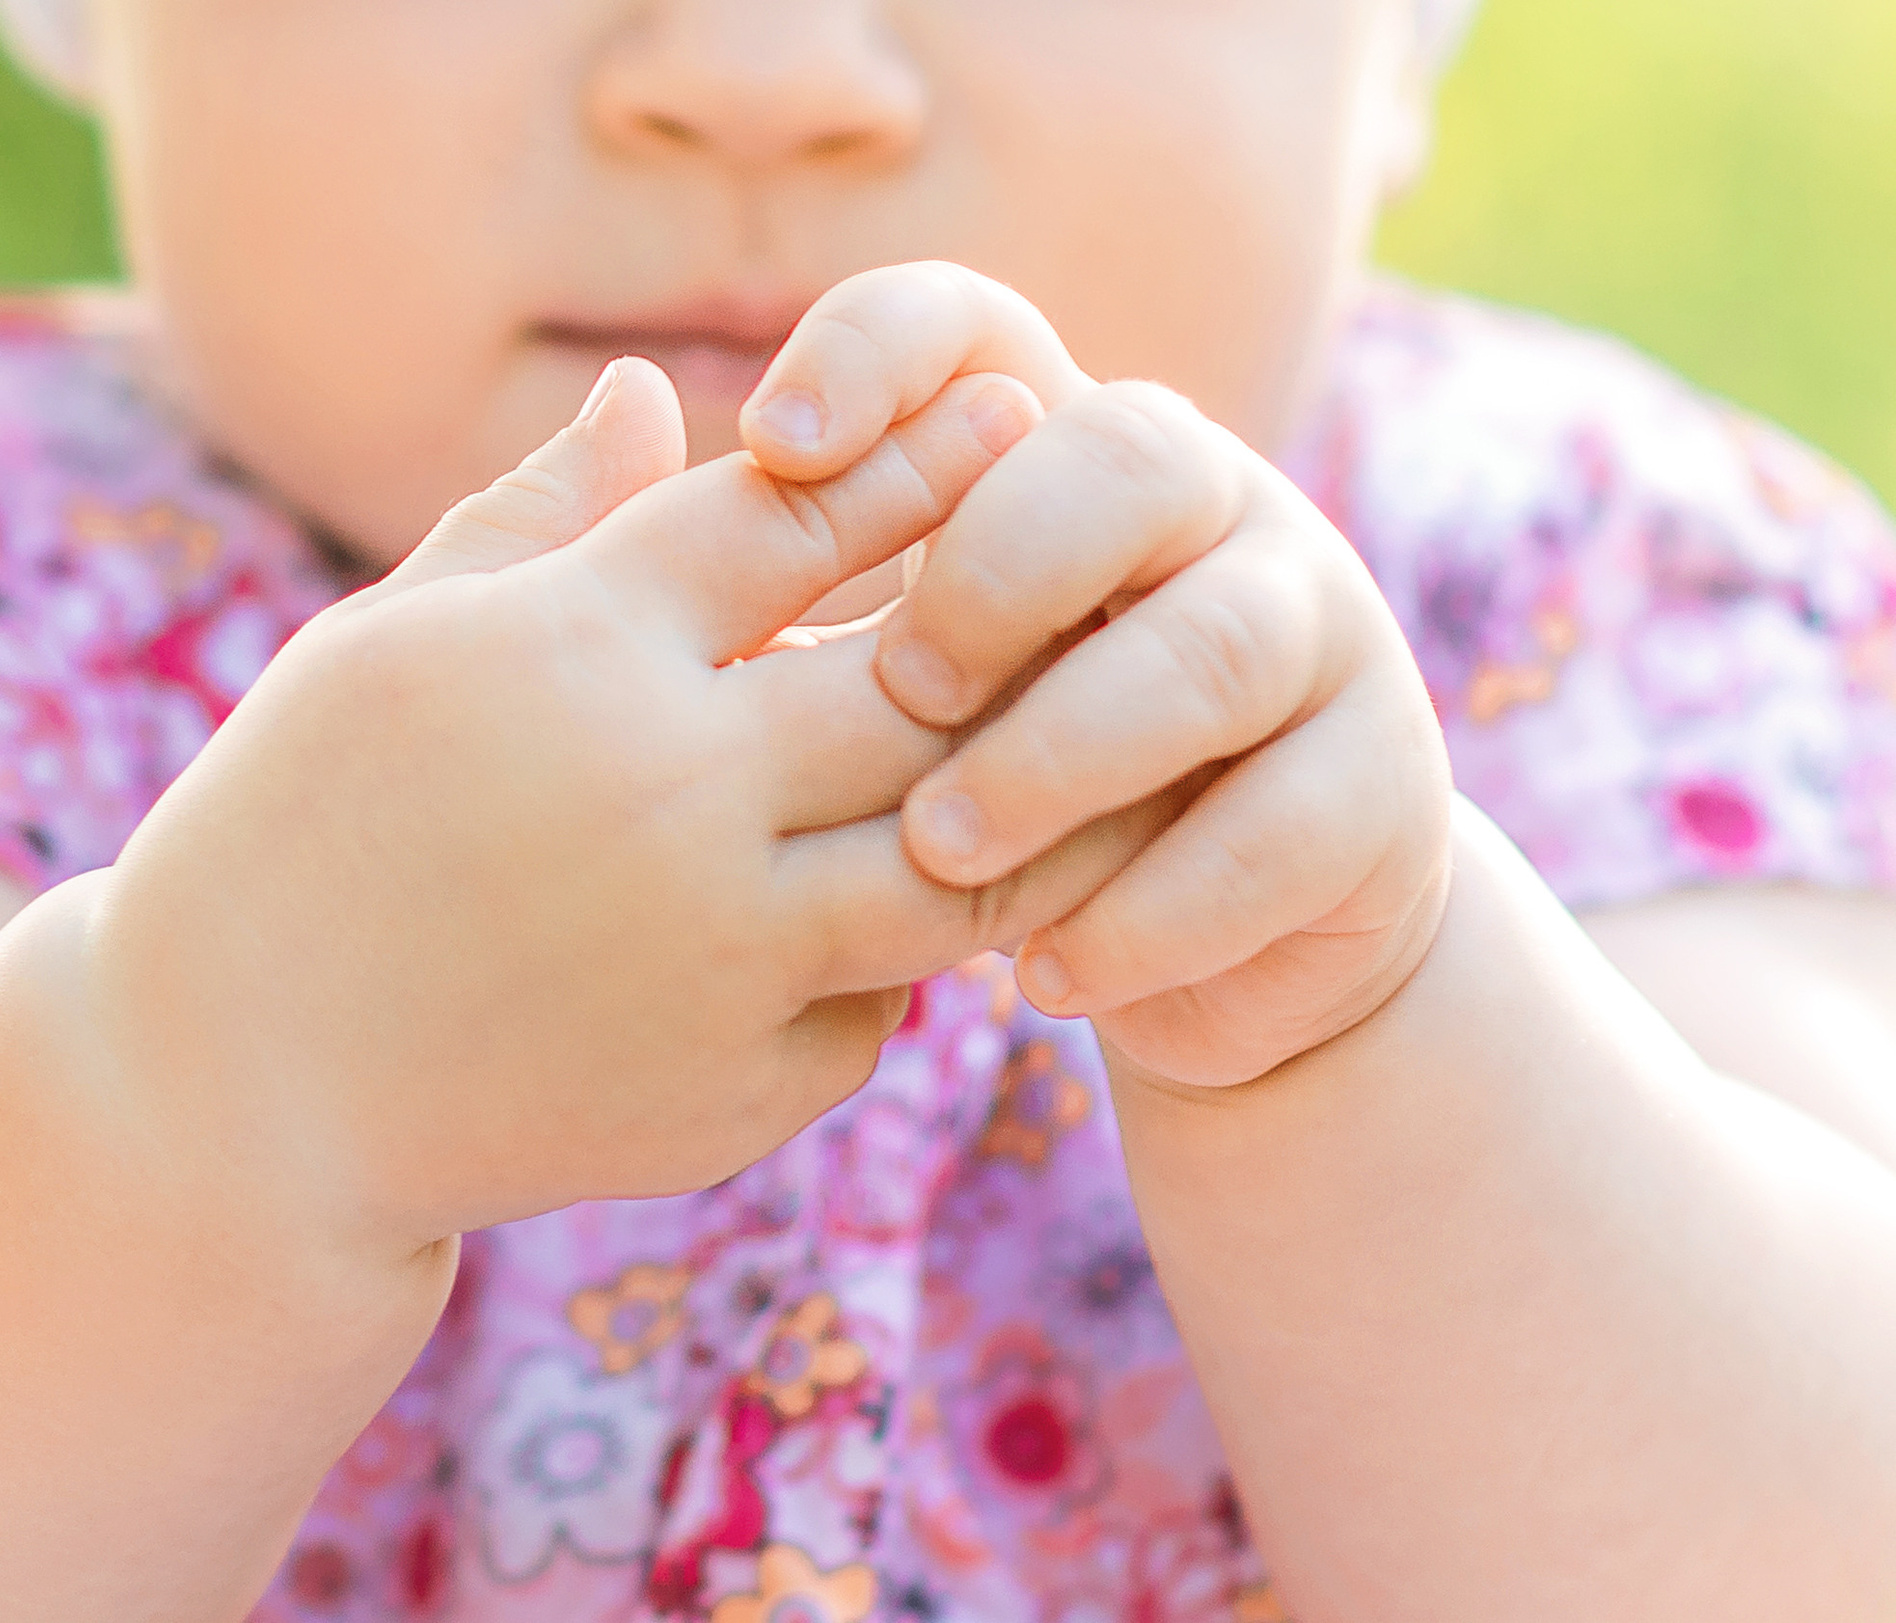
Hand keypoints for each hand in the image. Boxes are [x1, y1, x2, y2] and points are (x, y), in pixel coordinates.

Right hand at [93, 357, 1119, 1247]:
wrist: (241, 1092)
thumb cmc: (296, 827)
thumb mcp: (387, 642)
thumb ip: (543, 518)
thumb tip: (661, 395)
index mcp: (575, 651)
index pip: (800, 517)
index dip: (915, 458)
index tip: (1005, 414)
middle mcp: (672, 798)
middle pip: (921, 675)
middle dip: (1014, 608)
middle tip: (1075, 565)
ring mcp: (719, 961)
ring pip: (954, 858)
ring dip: (1004, 794)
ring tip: (1031, 745)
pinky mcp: (737, 1092)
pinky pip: (882, 1002)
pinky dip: (890, 947)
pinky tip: (882, 906)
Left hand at [745, 263, 1454, 1087]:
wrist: (1195, 948)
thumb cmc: (982, 784)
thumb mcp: (873, 681)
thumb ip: (763, 568)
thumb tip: (620, 407)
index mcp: (1058, 453)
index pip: (979, 328)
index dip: (879, 356)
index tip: (764, 444)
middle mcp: (1207, 511)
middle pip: (1137, 451)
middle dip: (1000, 566)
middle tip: (888, 682)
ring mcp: (1315, 639)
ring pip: (1216, 651)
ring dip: (1065, 756)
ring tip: (938, 854)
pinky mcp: (1379, 792)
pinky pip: (1281, 836)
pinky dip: (1151, 915)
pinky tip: (1042, 974)